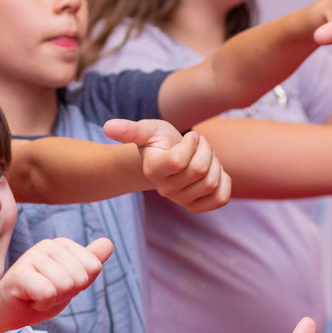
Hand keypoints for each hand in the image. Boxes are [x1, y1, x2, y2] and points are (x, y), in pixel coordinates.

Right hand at [0, 237, 112, 328]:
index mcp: (63, 244)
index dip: (78, 286)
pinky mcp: (19, 273)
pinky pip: (48, 293)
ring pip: (65, 286)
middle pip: (80, 278)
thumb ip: (90, 262)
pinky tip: (28, 299)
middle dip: (65, 295)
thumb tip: (109, 242)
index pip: (93, 268)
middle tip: (45, 293)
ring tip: (35, 296)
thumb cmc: (38, 296)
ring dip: (52, 300)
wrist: (4, 311)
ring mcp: (32, 256)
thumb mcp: (71, 282)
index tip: (59, 287)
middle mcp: (48, 244)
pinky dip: (41, 304)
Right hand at [104, 118, 231, 211]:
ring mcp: (182, 201)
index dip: (192, 143)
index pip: (180, 161)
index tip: (190, 137)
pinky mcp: (198, 206)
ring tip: (204, 156)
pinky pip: (221, 198)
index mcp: (153, 170)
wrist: (166, 157)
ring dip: (215, 162)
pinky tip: (214, 171)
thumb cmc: (158, 141)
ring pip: (212, 182)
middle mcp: (166, 190)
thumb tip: (107, 126)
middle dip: (206, 150)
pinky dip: (224, 181)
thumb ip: (130, 129)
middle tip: (199, 145)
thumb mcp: (147, 130)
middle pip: (200, 171)